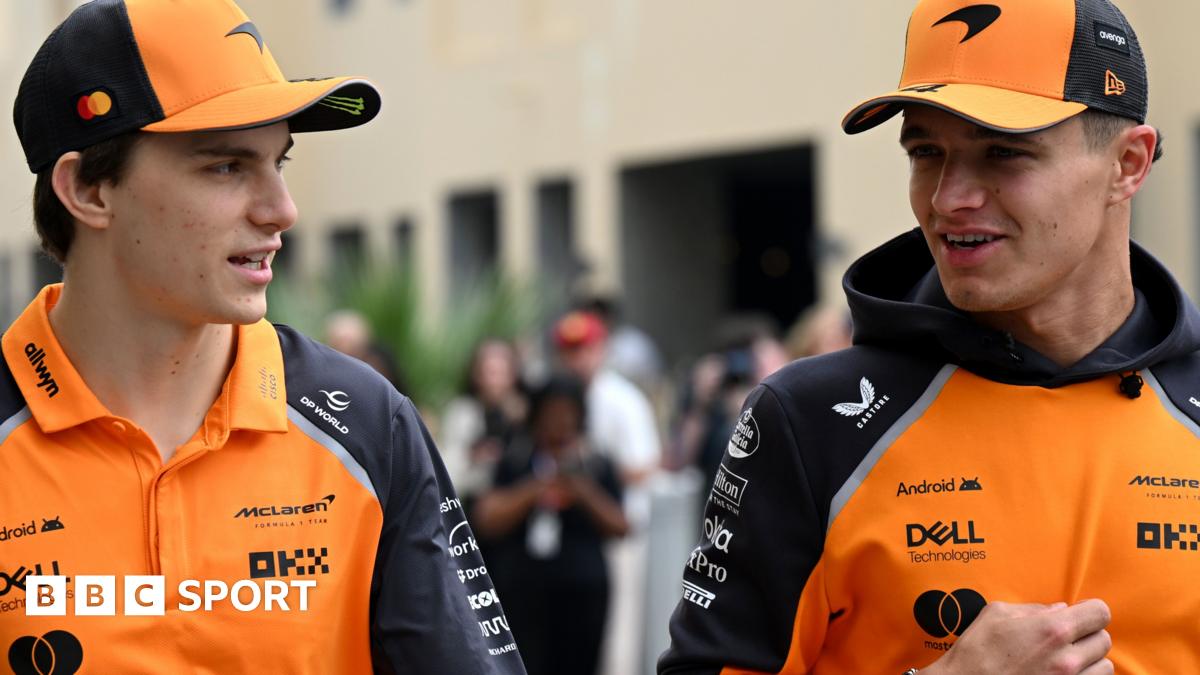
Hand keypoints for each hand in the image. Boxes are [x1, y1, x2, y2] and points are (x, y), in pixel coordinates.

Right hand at [923, 599, 1111, 674]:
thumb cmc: (975, 652)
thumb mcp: (995, 614)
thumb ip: (1033, 609)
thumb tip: (1060, 609)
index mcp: (1052, 630)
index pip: (1100, 613)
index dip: (1090, 612)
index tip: (1080, 616)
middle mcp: (1067, 659)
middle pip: (1104, 640)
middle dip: (1087, 636)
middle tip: (1068, 640)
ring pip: (1105, 667)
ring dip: (1091, 662)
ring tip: (1068, 661)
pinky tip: (1064, 674)